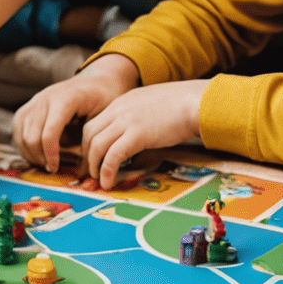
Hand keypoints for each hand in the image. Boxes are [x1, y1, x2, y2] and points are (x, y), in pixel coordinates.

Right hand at [13, 54, 140, 172]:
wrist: (95, 83)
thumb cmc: (103, 102)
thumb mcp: (103, 119)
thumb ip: (90, 140)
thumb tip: (81, 168)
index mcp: (65, 99)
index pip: (49, 133)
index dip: (50, 155)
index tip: (56, 168)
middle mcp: (44, 98)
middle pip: (31, 136)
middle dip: (40, 157)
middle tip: (54, 168)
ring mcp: (33, 102)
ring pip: (21, 136)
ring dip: (32, 154)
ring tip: (47, 162)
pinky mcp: (27, 108)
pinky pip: (18, 132)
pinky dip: (25, 147)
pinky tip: (39, 154)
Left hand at [80, 81, 207, 189]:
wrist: (196, 101)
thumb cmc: (182, 104)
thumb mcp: (151, 104)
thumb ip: (139, 116)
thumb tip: (138, 134)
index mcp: (121, 102)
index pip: (94, 123)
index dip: (89, 143)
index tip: (91, 158)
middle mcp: (118, 110)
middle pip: (89, 134)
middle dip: (87, 155)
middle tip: (90, 171)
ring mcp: (126, 121)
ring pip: (97, 145)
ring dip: (94, 166)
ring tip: (98, 180)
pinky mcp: (137, 135)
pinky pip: (113, 155)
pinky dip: (106, 171)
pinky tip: (108, 182)